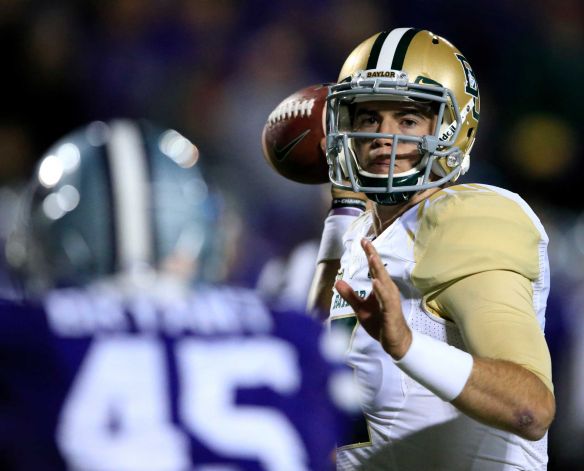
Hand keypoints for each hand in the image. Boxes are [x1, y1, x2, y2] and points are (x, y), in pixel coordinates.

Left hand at [334, 238, 411, 358]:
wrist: (395, 342)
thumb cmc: (380, 322)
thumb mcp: (360, 308)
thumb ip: (350, 295)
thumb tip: (337, 281)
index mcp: (381, 288)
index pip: (374, 268)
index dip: (370, 253)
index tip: (363, 240)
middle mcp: (387, 290)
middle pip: (380, 270)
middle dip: (373, 255)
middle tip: (366, 242)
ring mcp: (390, 301)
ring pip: (384, 282)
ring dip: (378, 269)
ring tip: (371, 257)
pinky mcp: (391, 312)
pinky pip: (386, 300)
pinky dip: (381, 290)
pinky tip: (375, 282)